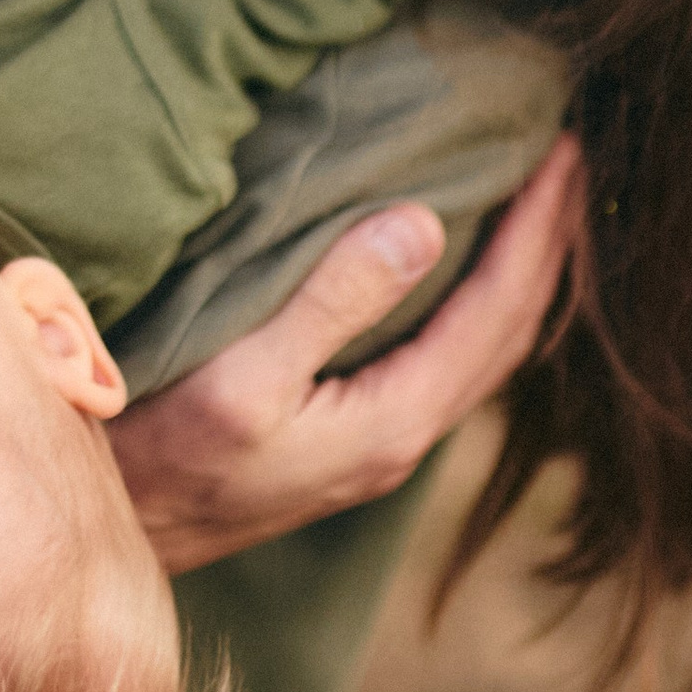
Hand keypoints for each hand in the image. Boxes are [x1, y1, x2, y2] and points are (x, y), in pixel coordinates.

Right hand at [109, 137, 583, 573]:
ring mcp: (380, 443)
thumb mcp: (243, 375)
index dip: (539, 231)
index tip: (567, 155)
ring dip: (518, 277)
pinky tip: (458, 273)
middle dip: (549, 248)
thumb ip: (333, 301)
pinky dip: (475, 305)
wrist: (119, 536)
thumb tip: (424, 223)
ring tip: (535, 208)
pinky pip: (448, 360)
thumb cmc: (161, 454)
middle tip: (572, 164)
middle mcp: (404, 436)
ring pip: (483, 351)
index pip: (497, 311)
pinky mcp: (352, 437)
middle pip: (510, 333)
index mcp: (394, 418)